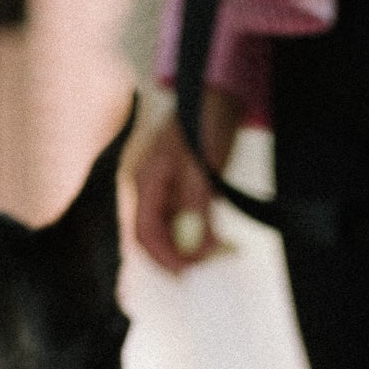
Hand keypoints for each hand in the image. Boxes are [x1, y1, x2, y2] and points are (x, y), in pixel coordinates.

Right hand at [133, 86, 243, 272]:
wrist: (218, 96)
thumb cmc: (205, 121)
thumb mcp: (201, 166)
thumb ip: (197, 206)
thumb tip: (199, 246)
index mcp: (145, 181)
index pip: (144, 233)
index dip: (164, 257)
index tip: (188, 272)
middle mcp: (151, 189)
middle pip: (158, 239)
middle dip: (182, 256)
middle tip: (211, 263)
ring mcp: (167, 192)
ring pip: (175, 234)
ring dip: (197, 248)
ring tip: (224, 250)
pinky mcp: (183, 192)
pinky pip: (189, 223)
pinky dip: (205, 235)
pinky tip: (223, 239)